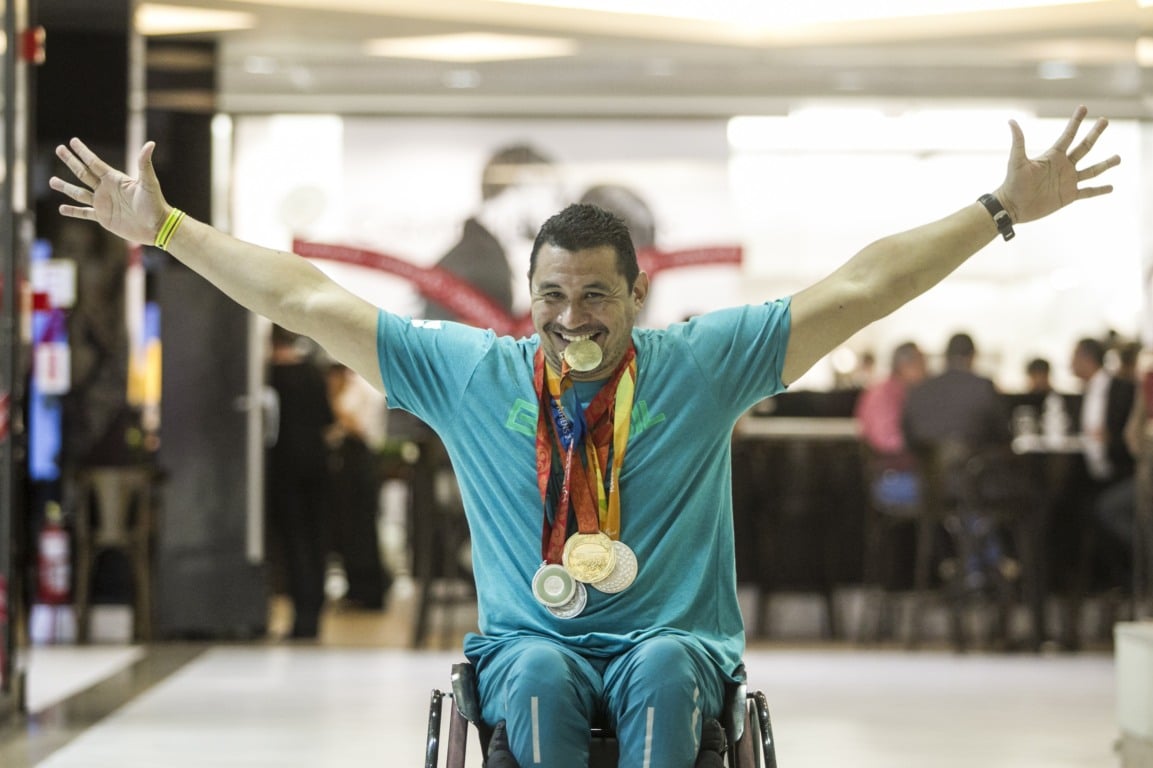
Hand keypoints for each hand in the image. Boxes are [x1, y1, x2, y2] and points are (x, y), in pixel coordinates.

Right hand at [49, 138, 170, 245]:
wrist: (157, 227)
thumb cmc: (155, 203)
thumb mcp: (149, 182)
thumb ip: (144, 163)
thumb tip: (150, 143)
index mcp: (115, 179)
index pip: (95, 163)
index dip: (83, 152)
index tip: (72, 141)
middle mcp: (106, 189)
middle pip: (83, 173)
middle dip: (71, 161)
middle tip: (58, 149)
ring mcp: (103, 204)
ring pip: (79, 193)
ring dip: (65, 187)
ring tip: (51, 181)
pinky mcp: (104, 218)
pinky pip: (85, 213)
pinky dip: (73, 211)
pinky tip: (62, 208)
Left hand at [995, 105, 1119, 224]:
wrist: (1012, 207)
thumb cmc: (1012, 183)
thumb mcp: (1016, 162)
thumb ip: (1018, 142)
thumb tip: (1011, 121)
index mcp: (1053, 156)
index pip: (1068, 135)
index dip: (1076, 121)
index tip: (1083, 107)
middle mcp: (1063, 166)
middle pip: (1084, 147)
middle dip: (1094, 134)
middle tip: (1105, 120)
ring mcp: (1068, 181)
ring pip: (1092, 170)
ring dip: (1105, 164)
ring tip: (1119, 158)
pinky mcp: (1068, 196)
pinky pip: (1088, 192)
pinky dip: (1099, 190)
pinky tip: (1111, 187)